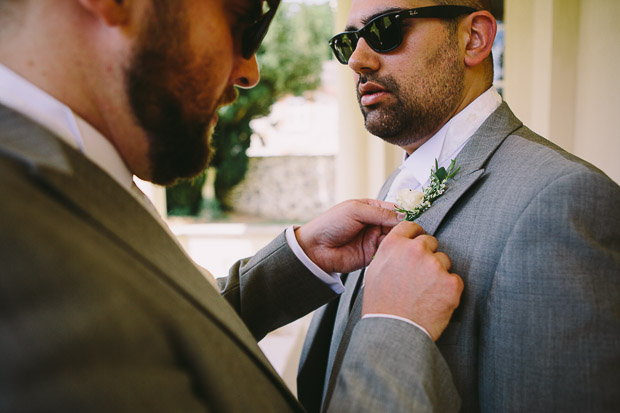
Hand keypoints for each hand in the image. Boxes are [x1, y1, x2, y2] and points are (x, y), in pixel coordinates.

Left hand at [295, 199, 400, 273]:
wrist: (315, 249)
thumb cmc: (329, 225)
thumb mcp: (355, 211)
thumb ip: (380, 213)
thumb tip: (402, 215)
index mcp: (370, 209)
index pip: (393, 210)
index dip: (404, 213)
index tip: (414, 217)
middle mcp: (374, 224)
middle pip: (397, 225)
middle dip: (404, 228)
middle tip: (410, 231)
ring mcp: (373, 240)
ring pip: (394, 239)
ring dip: (399, 241)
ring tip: (402, 241)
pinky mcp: (372, 255)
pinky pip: (387, 253)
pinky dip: (392, 253)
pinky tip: (394, 251)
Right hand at [362, 221, 462, 340]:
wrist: (394, 331)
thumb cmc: (381, 306)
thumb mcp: (375, 271)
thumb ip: (390, 254)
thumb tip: (401, 249)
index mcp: (394, 245)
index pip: (411, 226)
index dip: (415, 236)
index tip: (417, 245)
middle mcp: (415, 250)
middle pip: (430, 242)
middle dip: (427, 256)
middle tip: (419, 277)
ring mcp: (435, 265)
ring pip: (444, 261)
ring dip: (438, 273)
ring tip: (424, 293)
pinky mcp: (451, 283)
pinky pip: (454, 280)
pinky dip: (448, 290)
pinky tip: (434, 302)